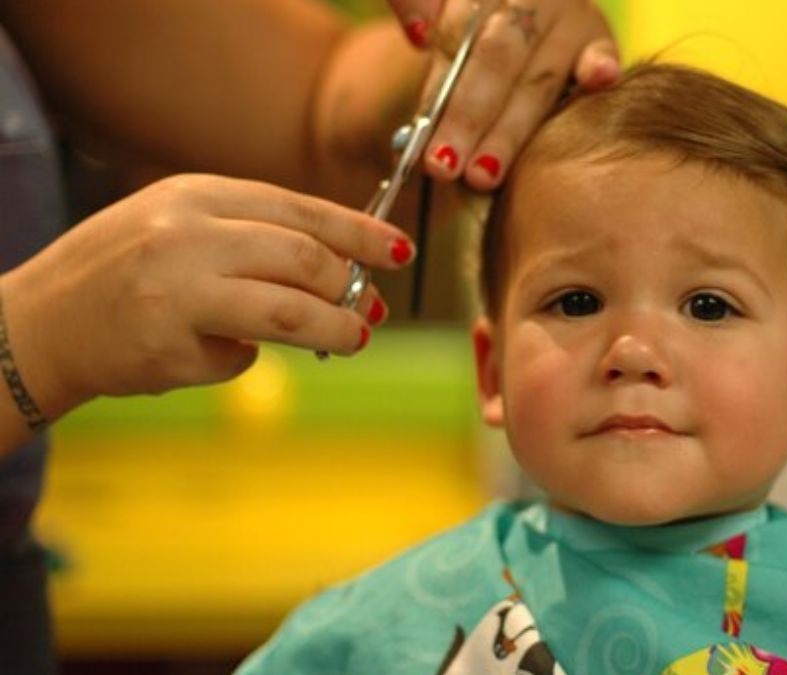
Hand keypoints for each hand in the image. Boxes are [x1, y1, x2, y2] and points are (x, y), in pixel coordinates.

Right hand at [0, 174, 415, 420]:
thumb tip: (347, 270)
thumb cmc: (125, 273)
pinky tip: (217, 352)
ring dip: (336, 330)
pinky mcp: (167, 345)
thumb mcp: (182, 226)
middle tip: (369, 310)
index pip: (300, 208)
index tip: (400, 250)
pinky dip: (246, 359)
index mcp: (196, 194)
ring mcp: (175, 290)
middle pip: (305, 259)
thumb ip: (253, 235)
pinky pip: (242, 356)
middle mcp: (186, 234)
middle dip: (349, 288)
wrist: (39, 324)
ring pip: (290, 312)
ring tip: (353, 339)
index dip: (359, 232)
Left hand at [387, 0, 619, 189]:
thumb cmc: (479, 21)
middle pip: (496, 60)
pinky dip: (599, 66)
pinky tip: (599, 80)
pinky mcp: (599, 37)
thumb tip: (418, 33)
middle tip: (445, 167)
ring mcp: (568, 17)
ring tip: (485, 173)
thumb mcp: (443, 3)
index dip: (438, 94)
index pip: (455, 40)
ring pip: (539, 78)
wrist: (532, 8)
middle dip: (469, 118)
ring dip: (511, 128)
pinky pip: (602, 51)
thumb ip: (417, 1)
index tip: (422, 144)